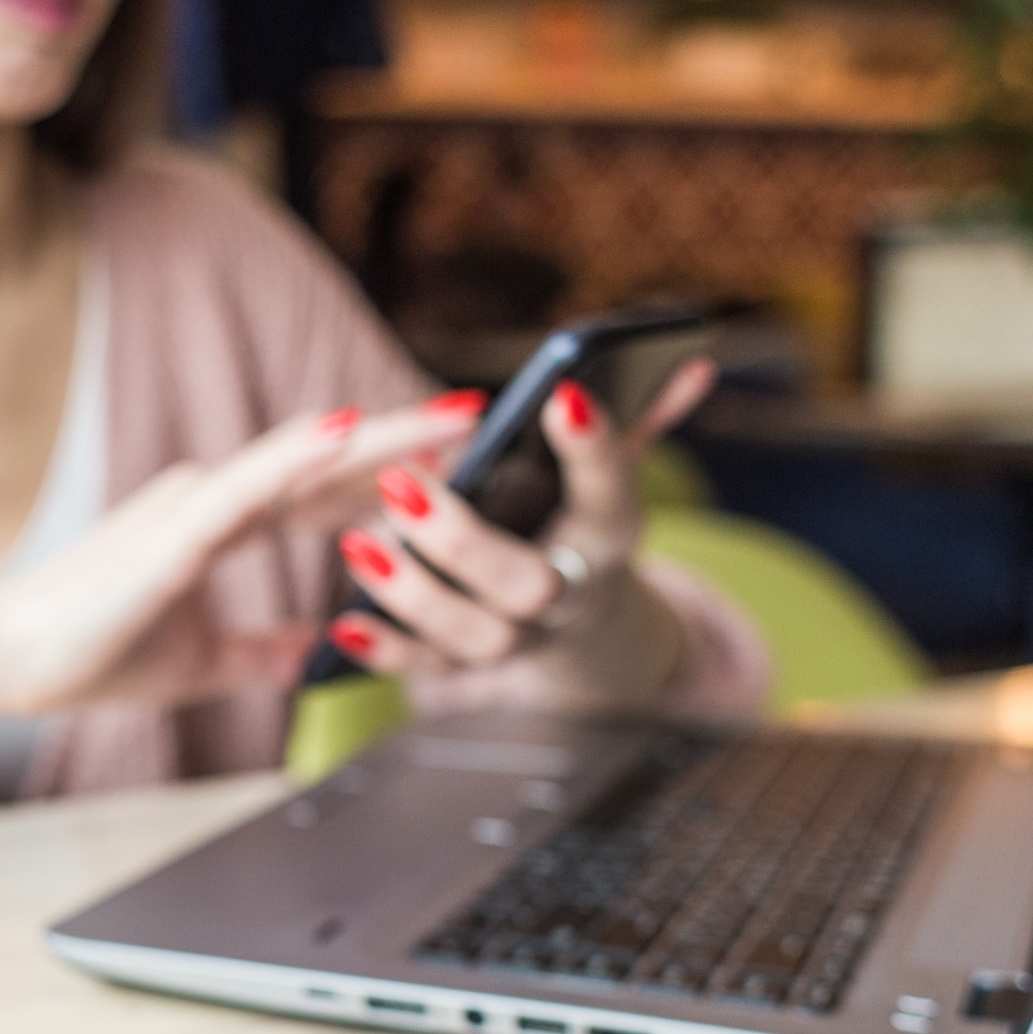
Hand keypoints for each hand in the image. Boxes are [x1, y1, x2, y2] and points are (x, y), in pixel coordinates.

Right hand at [0, 399, 478, 716]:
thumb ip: (260, 648)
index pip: (323, 491)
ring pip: (305, 460)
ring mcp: (194, 506)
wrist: (5, 660)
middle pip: (330, 462)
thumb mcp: (201, 660)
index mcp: (218, 524)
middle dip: (410, 438)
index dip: (391, 469)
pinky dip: (302, 456)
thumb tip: (318, 654)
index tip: (455, 456)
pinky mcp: (174, 531)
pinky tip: (352, 431)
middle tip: (482, 411)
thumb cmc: (87, 653)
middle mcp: (213, 498)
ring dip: (383, 435)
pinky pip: (251, 487)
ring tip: (454, 415)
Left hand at [325, 358, 718, 711]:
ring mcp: (517, 637)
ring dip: (413, 594)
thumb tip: (690, 364)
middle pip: (529, 583)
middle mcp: (566, 594)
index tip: (563, 395)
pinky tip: (342, 622)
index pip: (609, 488)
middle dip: (463, 540)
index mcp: (606, 531)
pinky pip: (425, 669)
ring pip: (474, 635)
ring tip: (357, 543)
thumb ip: (642, 417)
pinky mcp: (465, 664)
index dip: (593, 448)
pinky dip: (385, 652)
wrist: (576, 620)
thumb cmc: (577, 520)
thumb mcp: (610, 471)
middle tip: (401, 482)